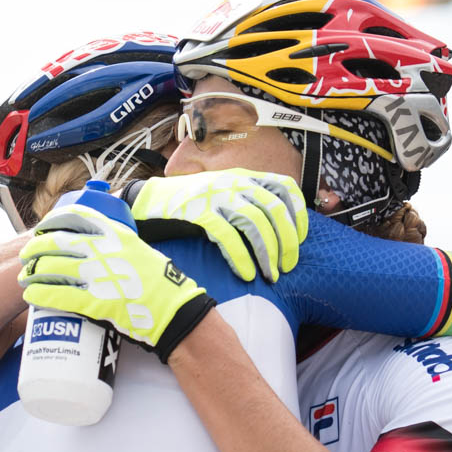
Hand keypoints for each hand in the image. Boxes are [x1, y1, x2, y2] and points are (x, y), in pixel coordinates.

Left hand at [19, 203, 214, 361]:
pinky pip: (59, 295)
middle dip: (35, 249)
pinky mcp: (96, 301)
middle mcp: (104, 250)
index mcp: (115, 233)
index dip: (52, 221)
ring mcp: (99, 275)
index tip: (41, 228)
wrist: (173, 310)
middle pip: (57, 243)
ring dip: (33, 273)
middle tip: (27, 257)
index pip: (74, 217)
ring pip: (53, 268)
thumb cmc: (157, 282)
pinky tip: (31, 295)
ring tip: (25, 278)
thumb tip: (90, 245)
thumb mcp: (137, 249)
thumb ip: (114, 244)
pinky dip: (41, 294)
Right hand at [128, 170, 306, 281]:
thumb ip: (248, 202)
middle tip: (286, 267)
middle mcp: (234, 182)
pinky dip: (241, 258)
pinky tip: (246, 274)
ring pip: (254, 224)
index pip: (284, 187)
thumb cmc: (191, 203)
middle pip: (273, 210)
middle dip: (286, 242)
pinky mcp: (199, 213)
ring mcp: (216, 196)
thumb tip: (279, 230)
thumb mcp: (223, 193)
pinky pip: (228, 237)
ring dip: (266, 254)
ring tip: (268, 275)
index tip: (301, 238)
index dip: (298, 214)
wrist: (150, 201)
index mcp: (244, 176)